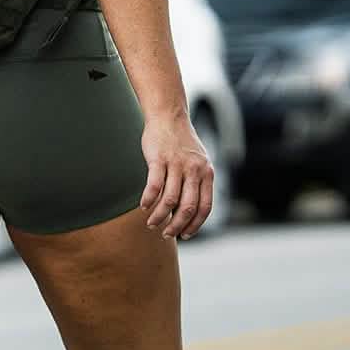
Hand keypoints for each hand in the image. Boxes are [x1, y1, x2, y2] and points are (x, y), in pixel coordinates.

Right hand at [139, 113, 214, 240]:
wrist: (169, 115)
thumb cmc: (181, 142)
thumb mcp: (198, 161)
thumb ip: (197, 182)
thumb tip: (189, 211)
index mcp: (206, 172)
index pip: (205, 207)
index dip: (195, 225)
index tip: (185, 235)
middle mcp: (194, 169)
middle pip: (188, 207)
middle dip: (176, 226)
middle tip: (166, 234)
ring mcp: (177, 164)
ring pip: (169, 200)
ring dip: (159, 216)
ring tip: (151, 223)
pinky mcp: (159, 158)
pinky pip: (154, 185)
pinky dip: (148, 200)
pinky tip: (143, 206)